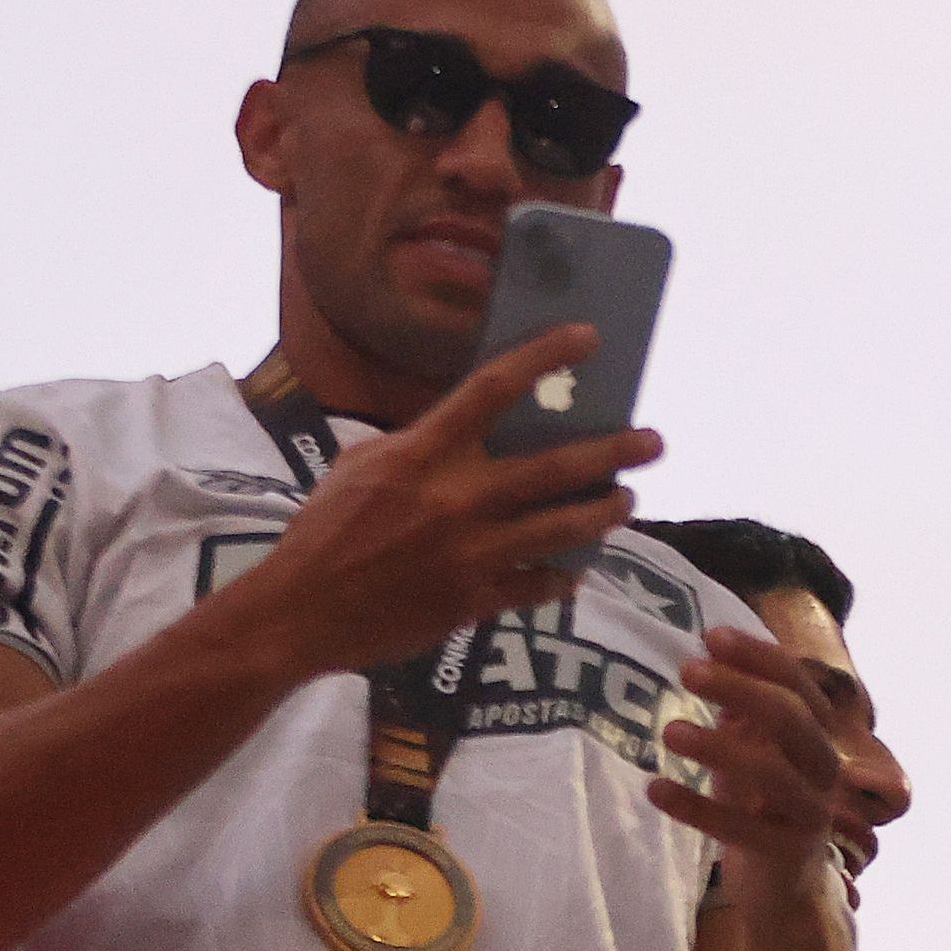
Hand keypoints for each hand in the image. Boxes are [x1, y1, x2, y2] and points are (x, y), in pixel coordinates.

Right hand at [224, 326, 659, 675]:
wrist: (298, 613)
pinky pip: (540, 584)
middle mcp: (455, 499)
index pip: (493, 388)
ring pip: (566, 526)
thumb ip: (417, 443)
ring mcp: (470, 554)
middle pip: (557, 465)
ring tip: (627, 500)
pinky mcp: (474, 603)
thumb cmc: (322, 532)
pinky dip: (564, 574)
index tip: (588, 337)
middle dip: (616, 451)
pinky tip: (576, 566)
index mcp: (421, 455)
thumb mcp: (360, 467)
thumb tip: (460, 423)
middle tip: (653, 440)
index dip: (546, 356)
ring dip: (607, 511)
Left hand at [658, 627, 852, 902]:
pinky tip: (655, 789)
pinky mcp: (786, 853)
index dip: (758, 657)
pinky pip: (741, 828)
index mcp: (819, 736)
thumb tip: (706, 659)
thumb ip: (741, 712)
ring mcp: (810, 813)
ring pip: (772, 771)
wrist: (786, 887)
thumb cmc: (763, 805)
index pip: (798, 683)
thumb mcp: (754, 751)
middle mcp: (825, 770)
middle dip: (741, 688)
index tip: (711, 635)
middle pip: (792, 718)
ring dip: (718, 747)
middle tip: (687, 671)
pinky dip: (696, 807)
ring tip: (669, 731)